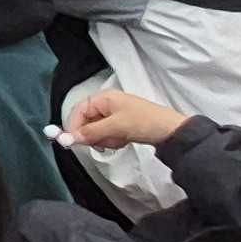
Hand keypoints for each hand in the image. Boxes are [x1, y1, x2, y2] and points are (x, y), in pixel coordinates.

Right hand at [58, 88, 187, 152]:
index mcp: (104, 98)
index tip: (71, 142)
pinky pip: (108, 134)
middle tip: (102, 143)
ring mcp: (116, 115)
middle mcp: (107, 104)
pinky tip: (123, 142)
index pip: (79, 110)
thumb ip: (91, 132)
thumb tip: (67, 139)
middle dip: (93, 134)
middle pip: (87, 121)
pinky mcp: (123, 126)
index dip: (73, 126)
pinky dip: (112, 141)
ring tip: (118, 141)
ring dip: (104, 139)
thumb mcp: (115, 127)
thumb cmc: (144, 122)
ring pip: (97, 130)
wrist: (173, 132)